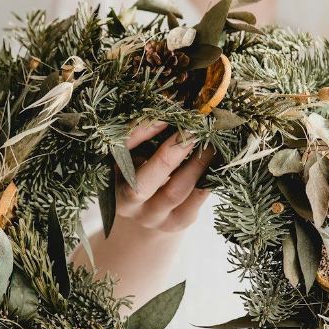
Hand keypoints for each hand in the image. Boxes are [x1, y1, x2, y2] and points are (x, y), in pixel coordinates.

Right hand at [71, 120, 213, 304]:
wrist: (149, 214)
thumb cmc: (143, 171)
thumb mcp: (136, 155)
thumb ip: (146, 137)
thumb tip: (178, 104)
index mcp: (110, 177)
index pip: (120, 153)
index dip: (141, 133)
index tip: (165, 115)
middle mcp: (127, 202)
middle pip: (144, 183)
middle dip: (170, 154)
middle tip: (194, 131)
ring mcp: (151, 217)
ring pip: (175, 191)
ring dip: (196, 163)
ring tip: (212, 143)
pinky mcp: (176, 223)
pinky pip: (195, 201)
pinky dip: (208, 179)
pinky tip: (218, 162)